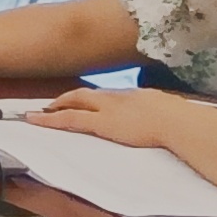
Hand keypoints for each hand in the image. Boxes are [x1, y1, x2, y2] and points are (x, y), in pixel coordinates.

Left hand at [27, 87, 196, 149]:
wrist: (177, 121)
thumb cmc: (180, 119)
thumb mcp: (168, 110)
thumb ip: (160, 111)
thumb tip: (166, 115)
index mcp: (133, 95)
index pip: (106, 94)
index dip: (91, 97)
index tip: (84, 100)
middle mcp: (116, 97)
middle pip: (85, 93)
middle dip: (67, 98)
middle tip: (52, 104)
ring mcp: (106, 109)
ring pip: (72, 103)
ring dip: (55, 106)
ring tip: (39, 113)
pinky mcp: (100, 123)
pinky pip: (68, 119)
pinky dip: (50, 119)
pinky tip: (36, 120)